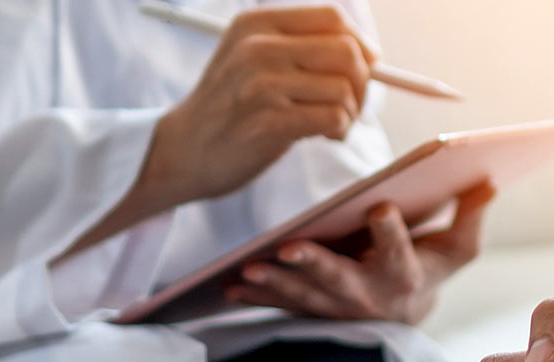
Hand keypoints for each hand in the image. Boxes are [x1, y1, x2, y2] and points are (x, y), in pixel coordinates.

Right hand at [146, 5, 377, 201]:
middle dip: (362, 82)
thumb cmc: (230, 107)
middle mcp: (258, 47)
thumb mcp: (251, 58)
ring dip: (350, 113)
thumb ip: (300, 47)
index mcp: (256, 23)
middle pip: (347, 52)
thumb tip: (370, 55)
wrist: (182, 151)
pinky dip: (339, 130)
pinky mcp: (270, 122)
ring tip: (331, 125)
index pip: (332, 18)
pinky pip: (334, 118)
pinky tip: (323, 137)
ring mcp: (262, 84)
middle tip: (351, 105)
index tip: (366, 67)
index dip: (360, 43)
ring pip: (344, 88)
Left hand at [225, 183, 494, 323]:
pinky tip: (232, 285)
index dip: (391, 233)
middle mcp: (370, 297)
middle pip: (342, 281)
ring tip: (247, 269)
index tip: (381, 206)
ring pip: (305, 296)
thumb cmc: (430, 268)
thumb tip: (488, 179)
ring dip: (275, 284)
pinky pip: (284, 305)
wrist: (404, 316)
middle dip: (314, 266)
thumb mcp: (458, 249)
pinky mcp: (314, 310)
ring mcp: (338, 308)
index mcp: (406, 277)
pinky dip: (258, 297)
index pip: (400, 254)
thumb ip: (471, 216)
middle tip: (289, 248)